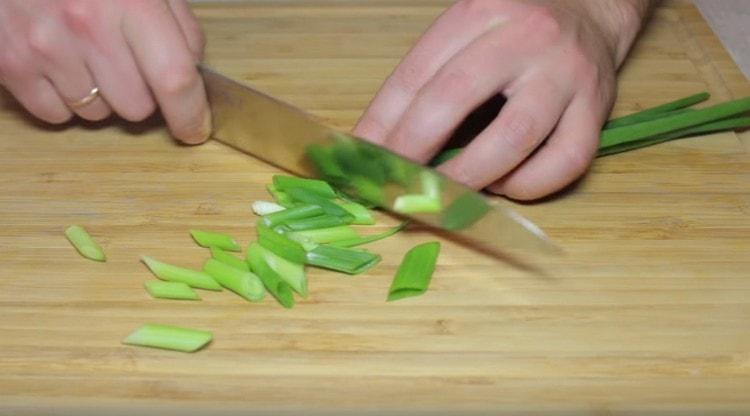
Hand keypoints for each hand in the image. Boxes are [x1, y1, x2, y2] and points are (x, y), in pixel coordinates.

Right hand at [0, 0, 208, 143]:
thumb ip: (178, 23)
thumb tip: (191, 70)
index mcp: (131, 2)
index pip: (174, 79)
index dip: (191, 113)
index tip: (196, 128)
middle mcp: (88, 27)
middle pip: (137, 107)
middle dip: (140, 94)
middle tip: (125, 61)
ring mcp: (44, 47)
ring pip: (97, 115)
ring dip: (101, 96)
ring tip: (86, 54)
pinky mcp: (11, 63)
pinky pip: (55, 114)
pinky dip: (63, 99)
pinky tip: (60, 64)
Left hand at [354, 0, 651, 199]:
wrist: (590, 8)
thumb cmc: (514, 28)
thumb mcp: (466, 30)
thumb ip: (428, 76)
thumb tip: (378, 141)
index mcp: (479, 12)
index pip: (417, 73)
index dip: (382, 122)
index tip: (362, 158)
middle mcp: (524, 38)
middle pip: (455, 98)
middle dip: (414, 149)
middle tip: (393, 184)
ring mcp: (565, 73)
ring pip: (513, 137)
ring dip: (470, 176)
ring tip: (448, 194)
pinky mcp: (597, 108)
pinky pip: (566, 160)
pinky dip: (529, 186)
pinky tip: (506, 185)